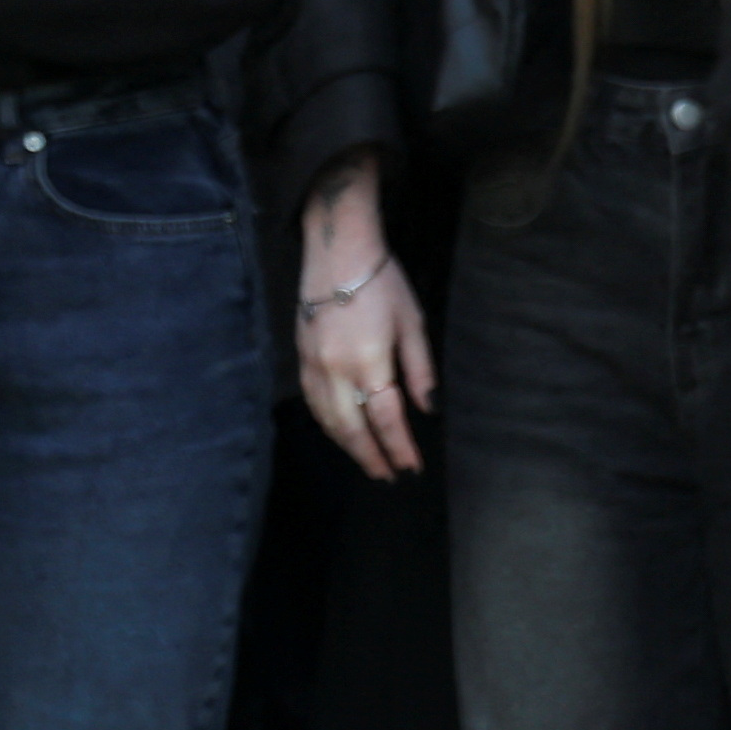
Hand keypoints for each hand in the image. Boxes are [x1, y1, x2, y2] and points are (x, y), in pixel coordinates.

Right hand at [294, 161, 431, 479]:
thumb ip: (420, 369)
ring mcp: (314, 368)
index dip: (399, 447)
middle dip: (372, 457)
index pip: (386, 418)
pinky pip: (315, 406)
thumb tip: (429, 408)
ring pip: (330, 422)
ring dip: (350, 448)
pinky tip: (343, 435)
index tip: (412, 467)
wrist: (337, 252)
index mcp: (369, 360)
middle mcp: (336, 371)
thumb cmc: (382, 282)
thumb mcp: (413, 322)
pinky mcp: (301, 361)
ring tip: (370, 463)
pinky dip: (330, 427)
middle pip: (353, 429)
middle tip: (390, 477)